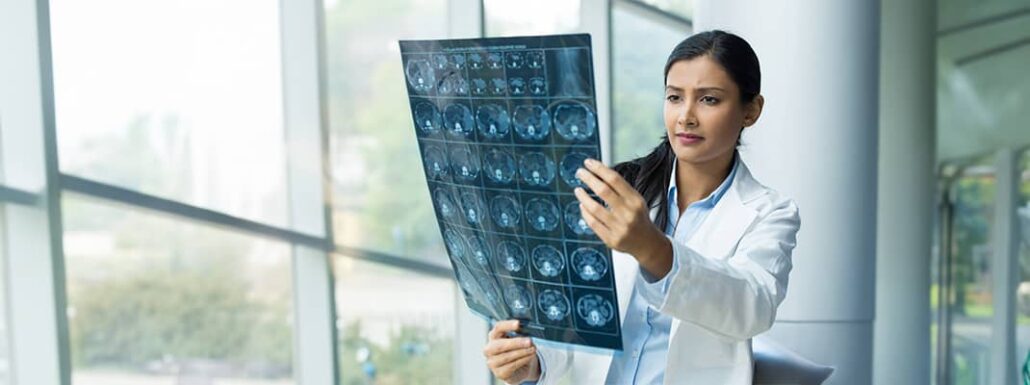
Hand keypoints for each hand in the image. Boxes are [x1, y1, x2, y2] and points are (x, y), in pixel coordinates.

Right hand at [484, 320, 539, 383]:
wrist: (522, 368)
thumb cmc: (518, 350)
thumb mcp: (520, 340)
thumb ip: (522, 335)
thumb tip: (528, 335)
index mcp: (494, 336)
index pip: (498, 328)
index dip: (507, 325)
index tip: (518, 324)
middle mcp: (489, 349)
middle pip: (500, 344)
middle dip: (516, 343)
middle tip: (529, 341)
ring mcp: (492, 362)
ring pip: (506, 356)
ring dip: (522, 352)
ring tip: (533, 349)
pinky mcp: (499, 373)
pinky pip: (511, 366)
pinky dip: (522, 360)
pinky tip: (529, 357)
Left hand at [574, 158, 672, 276]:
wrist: (646, 243)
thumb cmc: (638, 217)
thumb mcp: (635, 200)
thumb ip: (620, 189)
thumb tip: (598, 172)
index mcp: (635, 200)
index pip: (615, 179)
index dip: (600, 169)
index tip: (589, 163)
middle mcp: (628, 213)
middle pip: (603, 191)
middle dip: (589, 179)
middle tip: (580, 172)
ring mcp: (619, 227)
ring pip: (594, 208)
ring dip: (583, 196)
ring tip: (578, 190)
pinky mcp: (611, 239)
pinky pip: (592, 223)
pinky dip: (585, 212)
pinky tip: (582, 206)